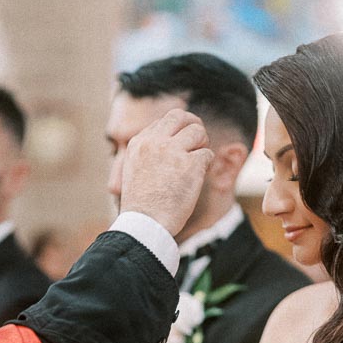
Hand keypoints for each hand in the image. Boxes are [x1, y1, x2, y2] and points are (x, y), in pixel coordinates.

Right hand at [120, 109, 213, 236]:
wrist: (145, 225)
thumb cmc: (142, 206)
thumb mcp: (134, 171)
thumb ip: (148, 153)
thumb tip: (169, 142)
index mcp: (139, 142)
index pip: (164, 121)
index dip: (177, 130)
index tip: (182, 144)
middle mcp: (155, 142)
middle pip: (181, 116)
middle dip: (193, 126)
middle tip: (198, 142)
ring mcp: (173, 151)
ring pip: (198, 131)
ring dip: (203, 145)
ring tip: (198, 163)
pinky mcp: (190, 164)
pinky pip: (208, 154)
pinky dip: (207, 165)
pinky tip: (199, 177)